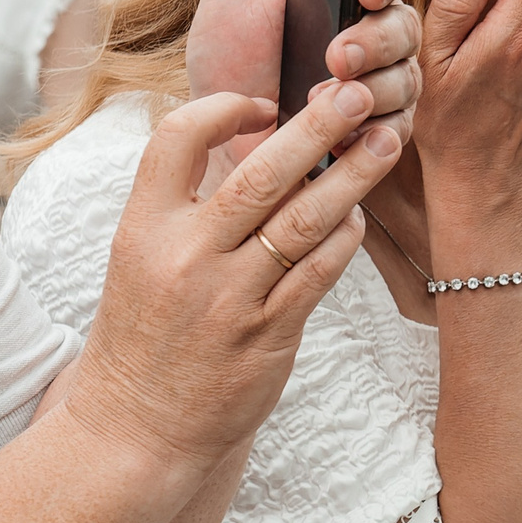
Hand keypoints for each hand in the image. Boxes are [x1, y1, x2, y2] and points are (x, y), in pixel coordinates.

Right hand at [60, 83, 401, 472]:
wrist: (135, 430)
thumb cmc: (145, 337)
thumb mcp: (140, 260)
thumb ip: (187, 207)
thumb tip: (252, 146)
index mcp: (143, 228)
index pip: (177, 140)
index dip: (223, 110)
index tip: (263, 104)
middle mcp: (185, 257)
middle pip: (261, 172)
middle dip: (317, 125)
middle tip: (358, 92)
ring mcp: (229, 298)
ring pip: (304, 219)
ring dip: (352, 174)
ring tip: (387, 140)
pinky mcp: (268, 335)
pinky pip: (320, 273)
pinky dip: (345, 238)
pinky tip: (361, 216)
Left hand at [184, 0, 422, 183]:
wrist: (217, 135)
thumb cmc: (228, 58)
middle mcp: (373, 35)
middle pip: (405, 26)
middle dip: (374, 40)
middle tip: (336, 56)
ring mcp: (381, 85)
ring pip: (408, 78)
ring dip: (373, 88)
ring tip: (327, 100)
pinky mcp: (379, 133)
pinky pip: (400, 129)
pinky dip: (376, 130)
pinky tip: (349, 133)